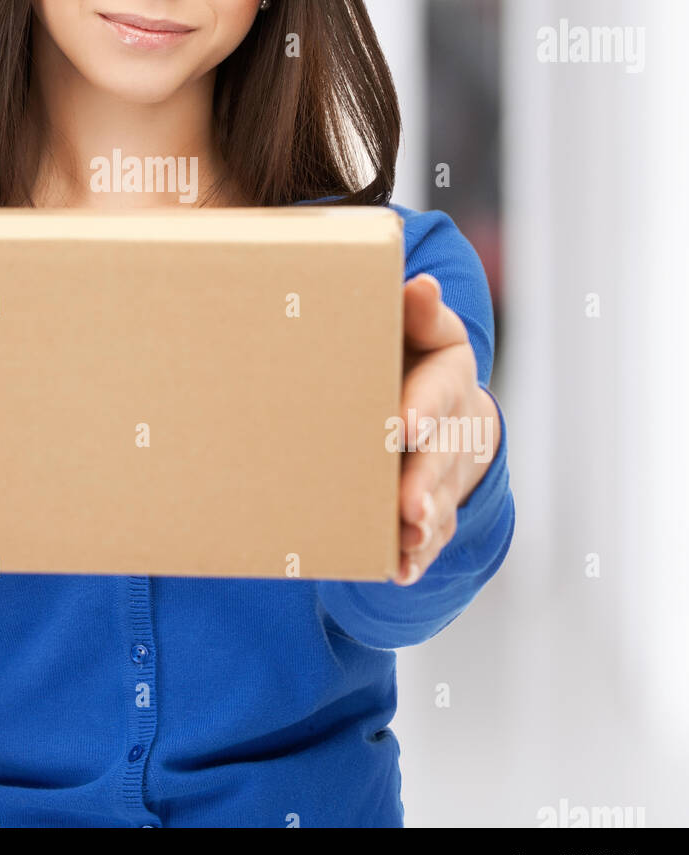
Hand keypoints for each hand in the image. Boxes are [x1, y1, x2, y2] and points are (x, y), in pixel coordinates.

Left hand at [392, 273, 500, 586]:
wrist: (431, 394)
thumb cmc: (407, 349)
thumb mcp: (416, 325)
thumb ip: (414, 311)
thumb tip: (420, 285)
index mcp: (447, 373)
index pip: (439, 389)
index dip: (424, 407)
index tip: (401, 425)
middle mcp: (454, 425)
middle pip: (441, 455)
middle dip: (424, 483)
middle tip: (406, 506)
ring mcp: (447, 468)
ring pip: (438, 499)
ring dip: (424, 524)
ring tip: (404, 541)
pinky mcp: (434, 502)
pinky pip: (429, 533)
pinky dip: (416, 555)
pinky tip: (400, 569)